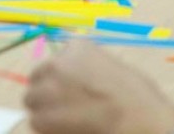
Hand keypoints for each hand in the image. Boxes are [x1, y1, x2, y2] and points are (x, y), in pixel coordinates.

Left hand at [25, 42, 173, 133]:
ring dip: (45, 111)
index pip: (55, 61)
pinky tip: (68, 130)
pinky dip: (48, 129)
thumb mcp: (112, 70)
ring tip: (70, 121)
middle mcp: (57, 64)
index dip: (62, 79)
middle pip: (37, 78)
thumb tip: (74, 84)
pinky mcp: (43, 116)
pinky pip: (36, 123)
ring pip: (32, 101)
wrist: (140, 122)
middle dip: (48, 92)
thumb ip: (87, 70)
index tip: (74, 91)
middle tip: (67, 109)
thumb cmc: (138, 99)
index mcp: (77, 48)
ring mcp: (48, 89)